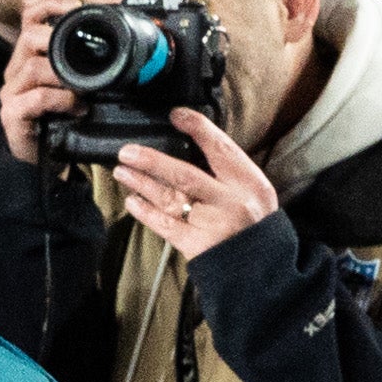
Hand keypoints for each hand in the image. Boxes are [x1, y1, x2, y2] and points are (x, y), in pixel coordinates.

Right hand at [0, 4, 74, 167]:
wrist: (49, 163)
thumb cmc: (65, 122)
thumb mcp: (76, 87)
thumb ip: (83, 65)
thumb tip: (115, 41)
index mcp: (29, 59)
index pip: (30, 20)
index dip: (50, 6)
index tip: (76, 6)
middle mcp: (15, 72)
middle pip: (29, 38)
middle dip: (59, 43)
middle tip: (85, 60)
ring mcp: (11, 94)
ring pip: (34, 66)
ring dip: (65, 76)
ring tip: (85, 91)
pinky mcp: (12, 115)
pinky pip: (36, 97)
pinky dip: (60, 99)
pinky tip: (77, 107)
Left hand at [112, 112, 277, 261]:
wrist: (260, 266)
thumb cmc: (253, 223)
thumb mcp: (254, 191)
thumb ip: (227, 172)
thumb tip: (195, 144)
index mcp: (249, 183)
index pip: (221, 150)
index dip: (199, 129)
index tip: (177, 115)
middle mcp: (230, 201)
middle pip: (186, 175)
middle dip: (153, 161)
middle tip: (127, 151)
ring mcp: (211, 223)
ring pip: (170, 198)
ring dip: (142, 184)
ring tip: (121, 171)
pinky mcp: (196, 244)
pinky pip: (165, 224)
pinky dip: (145, 212)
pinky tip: (131, 201)